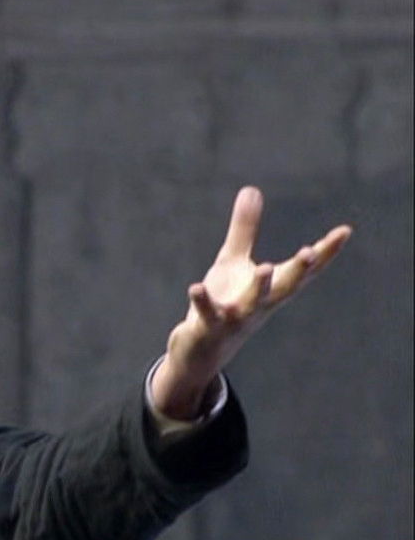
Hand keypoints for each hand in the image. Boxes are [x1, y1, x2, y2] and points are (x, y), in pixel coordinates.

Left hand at [151, 186, 350, 418]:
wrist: (201, 350)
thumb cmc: (224, 303)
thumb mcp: (233, 262)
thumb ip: (244, 229)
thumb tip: (251, 189)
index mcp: (271, 289)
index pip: (304, 270)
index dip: (326, 252)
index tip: (345, 231)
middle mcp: (260, 304)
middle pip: (286, 287)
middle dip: (300, 270)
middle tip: (312, 251)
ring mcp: (236, 317)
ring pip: (251, 303)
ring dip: (259, 287)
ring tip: (264, 268)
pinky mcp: (209, 327)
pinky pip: (207, 314)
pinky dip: (202, 301)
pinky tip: (195, 287)